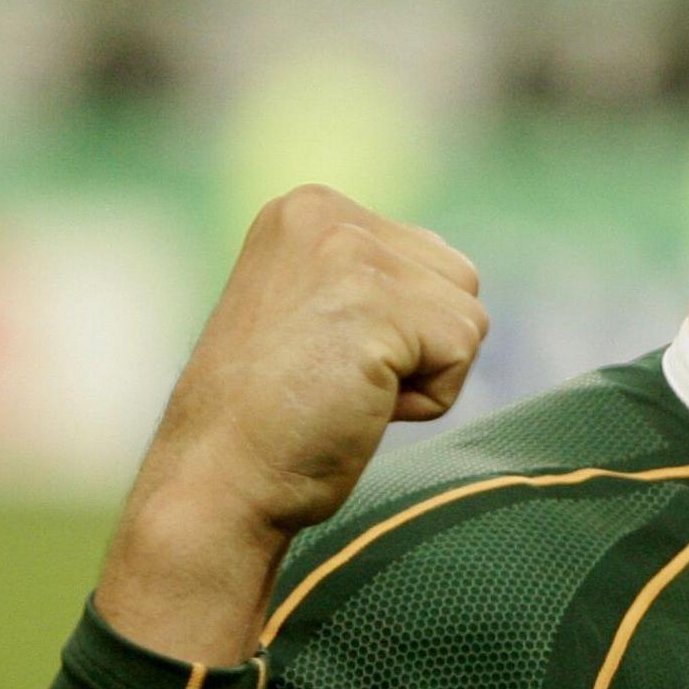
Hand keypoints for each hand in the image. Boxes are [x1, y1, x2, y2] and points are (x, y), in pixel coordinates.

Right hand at [95, 185, 487, 664]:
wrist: (219, 479)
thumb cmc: (273, 416)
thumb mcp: (318, 311)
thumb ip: (377, 278)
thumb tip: (459, 279)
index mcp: (309, 208)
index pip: (431, 259)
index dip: (401, 330)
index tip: (325, 358)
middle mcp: (327, 215)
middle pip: (460, 279)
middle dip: (422, 346)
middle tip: (339, 380)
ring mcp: (349, 254)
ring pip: (468, 317)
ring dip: (426, 373)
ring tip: (348, 391)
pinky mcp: (377, 306)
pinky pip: (461, 354)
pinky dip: (428, 400)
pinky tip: (359, 406)